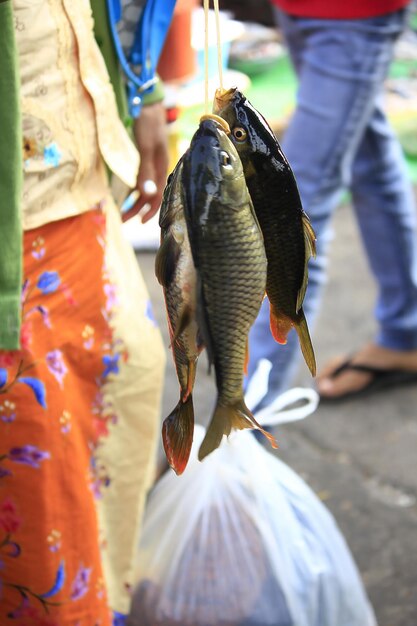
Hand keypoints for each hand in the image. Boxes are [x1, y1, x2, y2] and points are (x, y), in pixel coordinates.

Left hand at [122, 101, 168, 223]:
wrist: (147, 102)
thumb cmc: (148, 122)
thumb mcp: (146, 146)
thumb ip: (145, 170)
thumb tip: (145, 193)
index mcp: (161, 166)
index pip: (158, 195)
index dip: (150, 210)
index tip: (139, 222)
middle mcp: (158, 168)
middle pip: (150, 195)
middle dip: (137, 209)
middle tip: (122, 220)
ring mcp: (151, 163)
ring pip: (145, 189)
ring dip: (134, 201)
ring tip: (122, 211)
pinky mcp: (145, 158)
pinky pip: (141, 179)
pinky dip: (134, 190)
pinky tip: (128, 195)